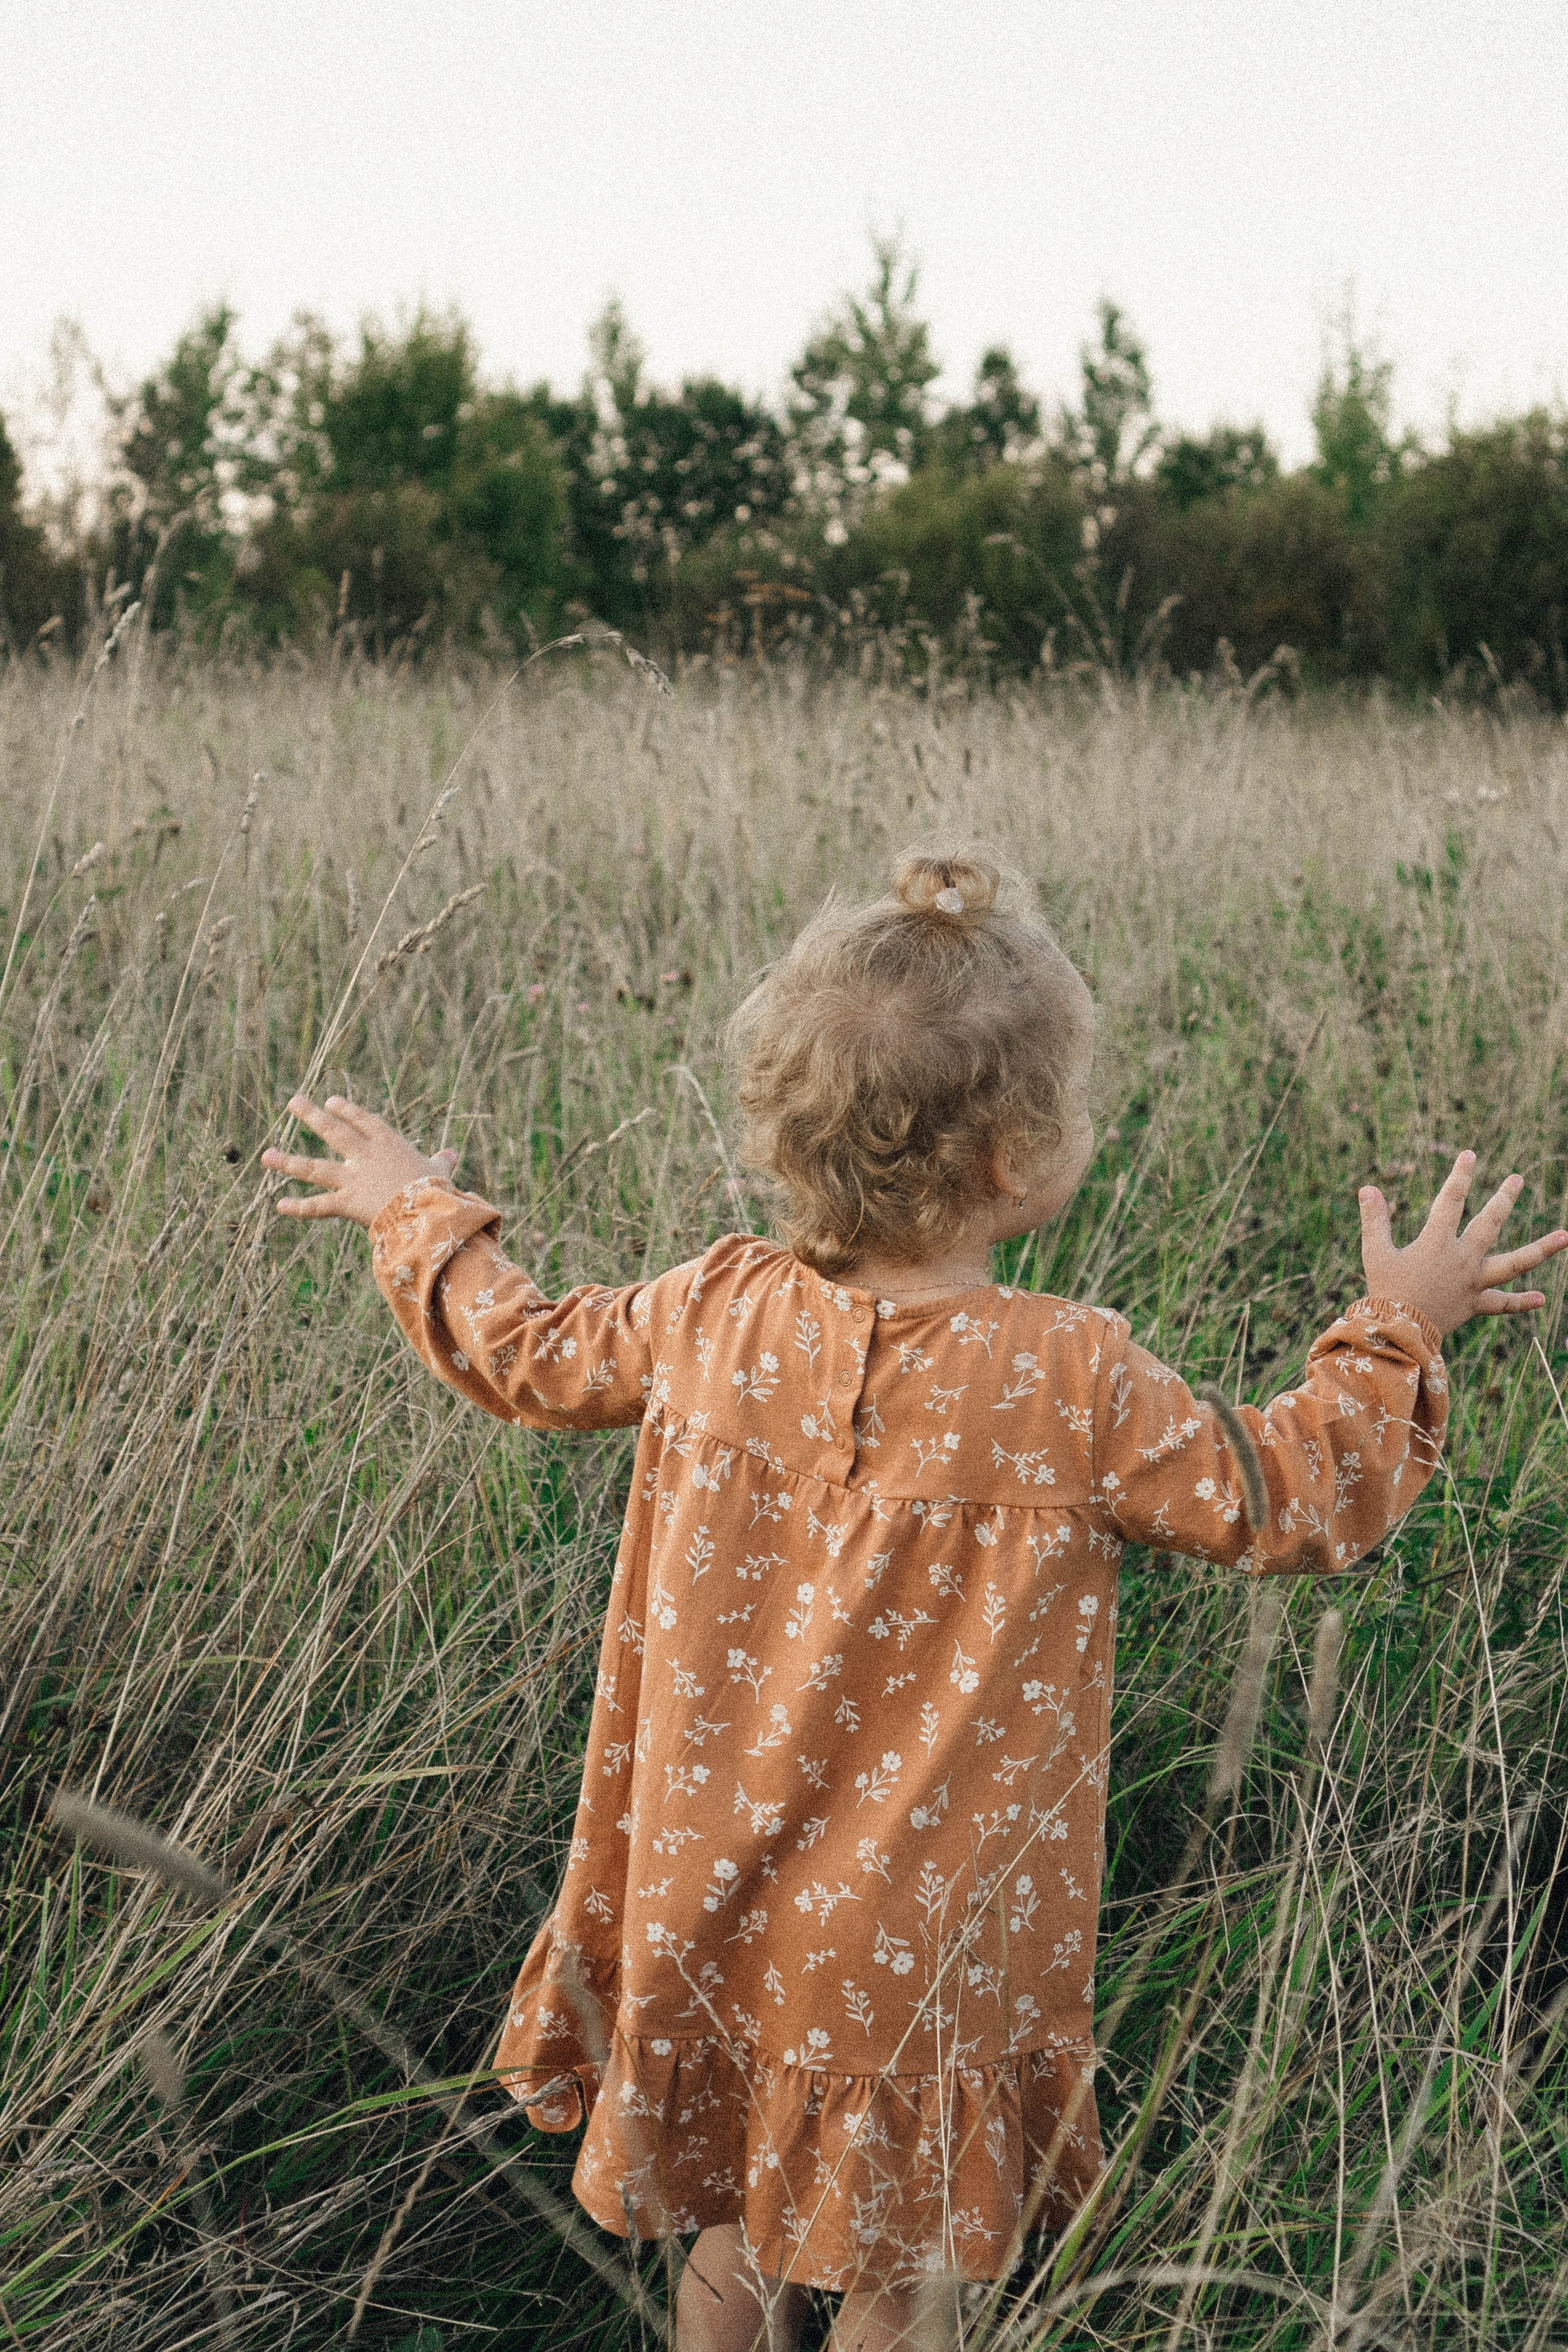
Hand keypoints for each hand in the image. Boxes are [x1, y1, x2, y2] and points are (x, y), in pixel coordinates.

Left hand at [261, 1094, 459, 1227]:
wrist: (428, 1210)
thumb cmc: (438, 1190)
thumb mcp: (440, 1171)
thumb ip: (442, 1161)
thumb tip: (452, 1154)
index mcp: (390, 1145)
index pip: (365, 1121)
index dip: (347, 1111)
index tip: (331, 1101)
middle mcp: (366, 1157)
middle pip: (335, 1133)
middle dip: (312, 1116)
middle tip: (293, 1102)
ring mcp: (353, 1179)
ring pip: (316, 1168)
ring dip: (290, 1162)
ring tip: (266, 1155)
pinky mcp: (348, 1203)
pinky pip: (320, 1206)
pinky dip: (300, 1208)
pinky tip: (280, 1205)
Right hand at [1358, 1152, 1567, 1339]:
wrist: (1398, 1333)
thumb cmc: (1384, 1290)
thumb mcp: (1375, 1252)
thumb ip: (1374, 1220)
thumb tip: (1367, 1188)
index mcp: (1436, 1243)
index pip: (1451, 1201)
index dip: (1460, 1177)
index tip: (1470, 1155)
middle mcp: (1462, 1260)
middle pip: (1490, 1224)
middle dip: (1504, 1199)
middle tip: (1517, 1179)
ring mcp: (1473, 1283)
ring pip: (1513, 1264)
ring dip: (1541, 1249)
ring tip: (1565, 1236)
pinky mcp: (1475, 1305)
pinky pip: (1503, 1304)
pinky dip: (1521, 1302)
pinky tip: (1542, 1299)